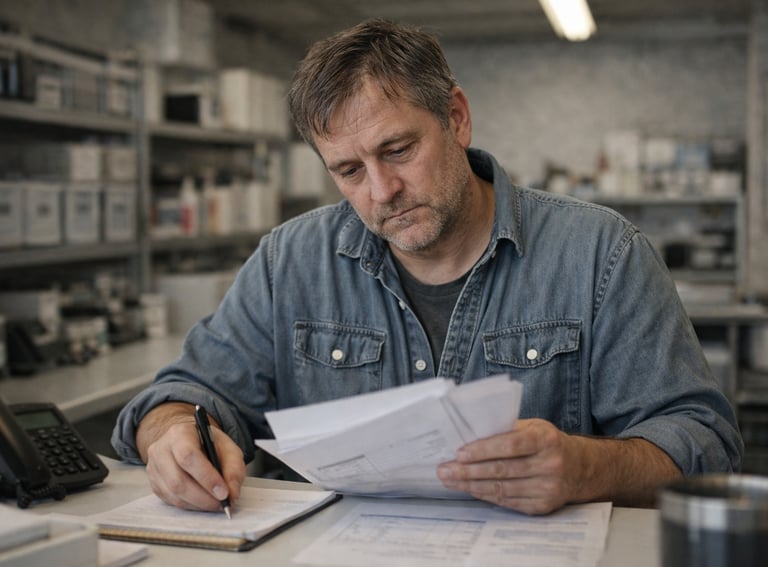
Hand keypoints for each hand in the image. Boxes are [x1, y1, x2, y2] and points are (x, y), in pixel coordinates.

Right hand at [137, 403, 246, 511]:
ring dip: (198, 504)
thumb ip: (234, 469)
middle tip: (222, 503)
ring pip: (173, 494)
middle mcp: (161, 450)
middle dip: (203, 497)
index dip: (206, 477)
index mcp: (180, 433)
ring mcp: (154, 468)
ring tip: (215, 503)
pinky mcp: (154, 484)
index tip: (223, 492)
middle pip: (178, 480)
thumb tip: (231, 494)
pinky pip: (171, 501)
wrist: (190, 442)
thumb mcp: (228, 448)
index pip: (188, 456)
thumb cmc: (208, 444)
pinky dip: (190, 505)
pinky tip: (203, 502)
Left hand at [437, 418, 580, 514]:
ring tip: (451, 481)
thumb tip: (470, 433)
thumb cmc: (548, 442)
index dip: (483, 450)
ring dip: (471, 485)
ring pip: (501, 488)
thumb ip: (507, 429)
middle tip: (444, 470)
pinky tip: (470, 489)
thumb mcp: (534, 427)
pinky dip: (486, 495)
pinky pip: (508, 501)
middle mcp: (549, 464)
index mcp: (546, 439)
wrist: (580, 467)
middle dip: (468, 471)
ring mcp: (547, 488)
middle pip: (501, 470)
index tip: (459, 453)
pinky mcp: (542, 505)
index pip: (510, 445)